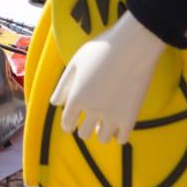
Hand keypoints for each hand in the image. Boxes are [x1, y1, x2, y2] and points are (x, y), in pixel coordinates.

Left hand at [50, 10, 167, 143]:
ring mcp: (112, 116)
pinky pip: (122, 139)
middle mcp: (92, 111)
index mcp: (77, 97)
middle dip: (83, 128)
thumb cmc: (101, 50)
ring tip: (104, 123)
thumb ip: (63, 85)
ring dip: (101, 132)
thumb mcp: (75, 63)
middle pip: (84, 133)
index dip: (67, 124)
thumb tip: (55, 103)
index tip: (71, 124)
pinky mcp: (130, 118)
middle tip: (88, 120)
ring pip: (102, 139)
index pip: (67, 122)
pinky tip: (118, 124)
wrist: (132, 47)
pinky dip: (118, 135)